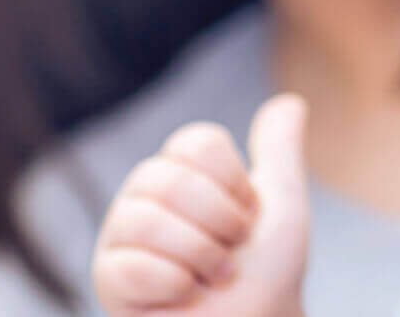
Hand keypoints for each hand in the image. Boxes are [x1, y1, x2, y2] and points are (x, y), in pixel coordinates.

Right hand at [95, 94, 311, 316]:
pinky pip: (132, 267)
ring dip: (200, 256)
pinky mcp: (108, 280)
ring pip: (146, 220)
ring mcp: (120, 237)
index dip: (235, 184)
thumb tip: (291, 102)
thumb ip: (279, 154)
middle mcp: (142, 197)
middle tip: (232, 254)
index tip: (248, 218)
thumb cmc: (267, 276)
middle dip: (220, 223)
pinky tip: (183, 298)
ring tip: (212, 279)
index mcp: (179, 172)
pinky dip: (174, 285)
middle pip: (168, 178)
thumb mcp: (282, 208)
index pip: (196, 143)